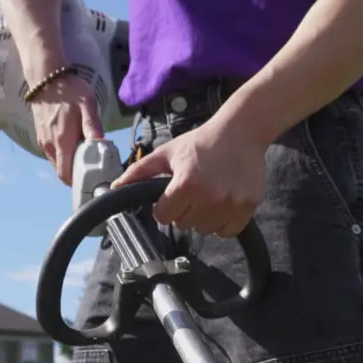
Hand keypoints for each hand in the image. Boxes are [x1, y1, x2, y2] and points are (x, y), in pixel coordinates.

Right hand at [31, 75, 103, 184]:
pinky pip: (53, 154)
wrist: (46, 78)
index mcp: (62, 141)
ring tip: (86, 153)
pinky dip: (64, 155)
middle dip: (78, 174)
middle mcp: (50, 145)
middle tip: (94, 166)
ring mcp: (44, 142)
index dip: (79, 182)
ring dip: (71, 164)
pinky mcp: (41, 137)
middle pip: (63, 172)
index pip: (66, 175)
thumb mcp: (87, 105)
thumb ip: (93, 127)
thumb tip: (101, 146)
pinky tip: (75, 143)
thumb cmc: (70, 91)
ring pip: (58, 163)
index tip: (93, 179)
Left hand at [115, 115, 267, 237]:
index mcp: (186, 184)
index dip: (164, 206)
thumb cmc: (201, 142)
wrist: (241, 132)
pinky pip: (228, 231)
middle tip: (192, 191)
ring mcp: (231, 203)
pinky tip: (222, 204)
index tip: (172, 194)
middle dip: (184, 211)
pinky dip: (223, 223)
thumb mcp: (167, 153)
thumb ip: (139, 172)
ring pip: (206, 230)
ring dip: (203, 218)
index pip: (164, 216)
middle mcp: (209, 197)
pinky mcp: (248, 206)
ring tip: (208, 195)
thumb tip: (114, 188)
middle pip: (184, 224)